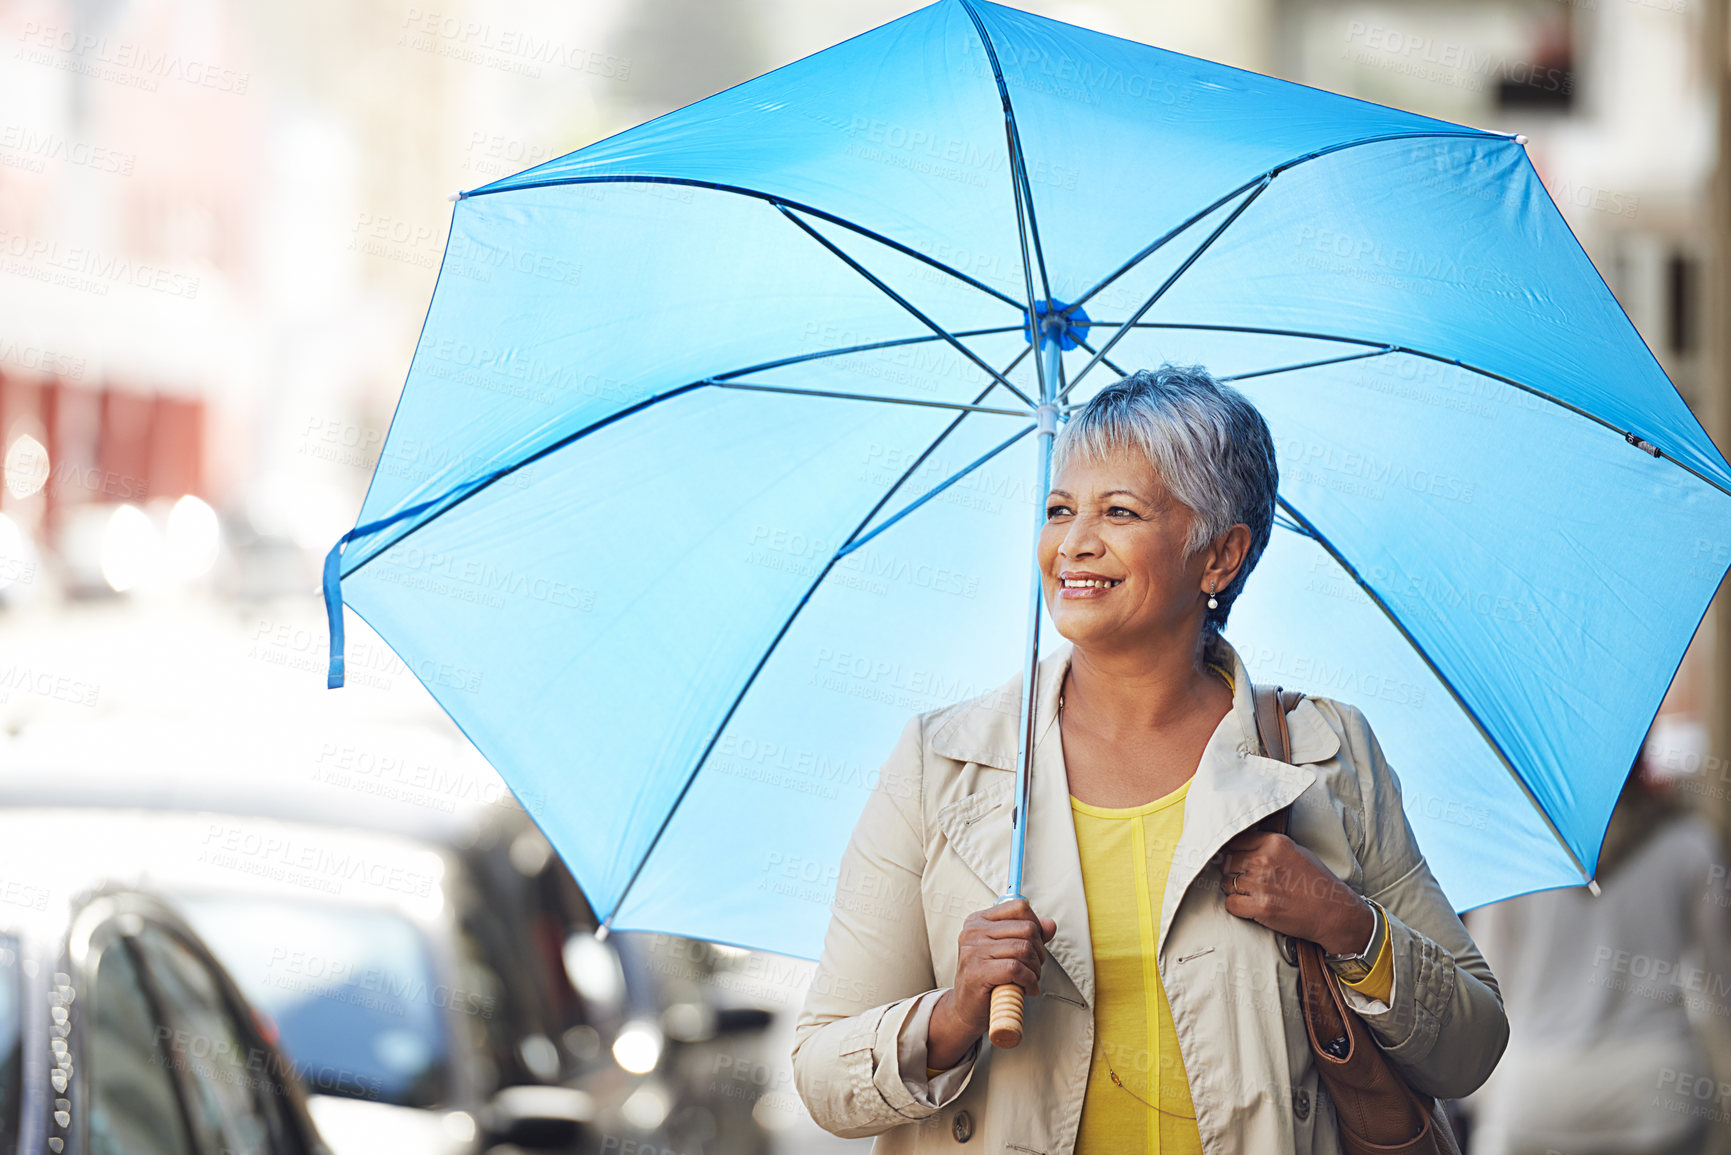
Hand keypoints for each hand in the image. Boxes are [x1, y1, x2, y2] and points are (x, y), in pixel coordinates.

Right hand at [928, 898, 1054, 1068]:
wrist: (965, 1010)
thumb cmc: (988, 979)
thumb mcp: (1007, 951)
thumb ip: (1029, 935)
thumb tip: (1050, 924)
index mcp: (979, 921)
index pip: (1020, 907)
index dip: (1036, 927)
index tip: (1034, 946)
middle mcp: (973, 932)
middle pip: (1027, 929)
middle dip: (1039, 952)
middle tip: (1033, 968)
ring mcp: (973, 951)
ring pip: (1024, 949)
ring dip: (1035, 969)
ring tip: (1029, 979)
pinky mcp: (977, 972)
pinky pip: (1017, 969)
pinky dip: (1029, 981)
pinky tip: (1026, 989)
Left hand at [1218, 830, 1373, 955]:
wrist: (1333, 912)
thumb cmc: (1316, 883)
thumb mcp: (1295, 851)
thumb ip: (1268, 846)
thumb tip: (1241, 845)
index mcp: (1274, 842)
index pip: (1235, 841)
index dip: (1233, 852)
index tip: (1236, 860)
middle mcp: (1265, 859)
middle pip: (1227, 862)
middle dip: (1233, 872)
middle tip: (1244, 880)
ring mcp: (1262, 883)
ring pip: (1226, 883)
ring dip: (1233, 890)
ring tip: (1251, 894)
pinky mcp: (1261, 906)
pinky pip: (1231, 904)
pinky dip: (1236, 907)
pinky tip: (1249, 906)